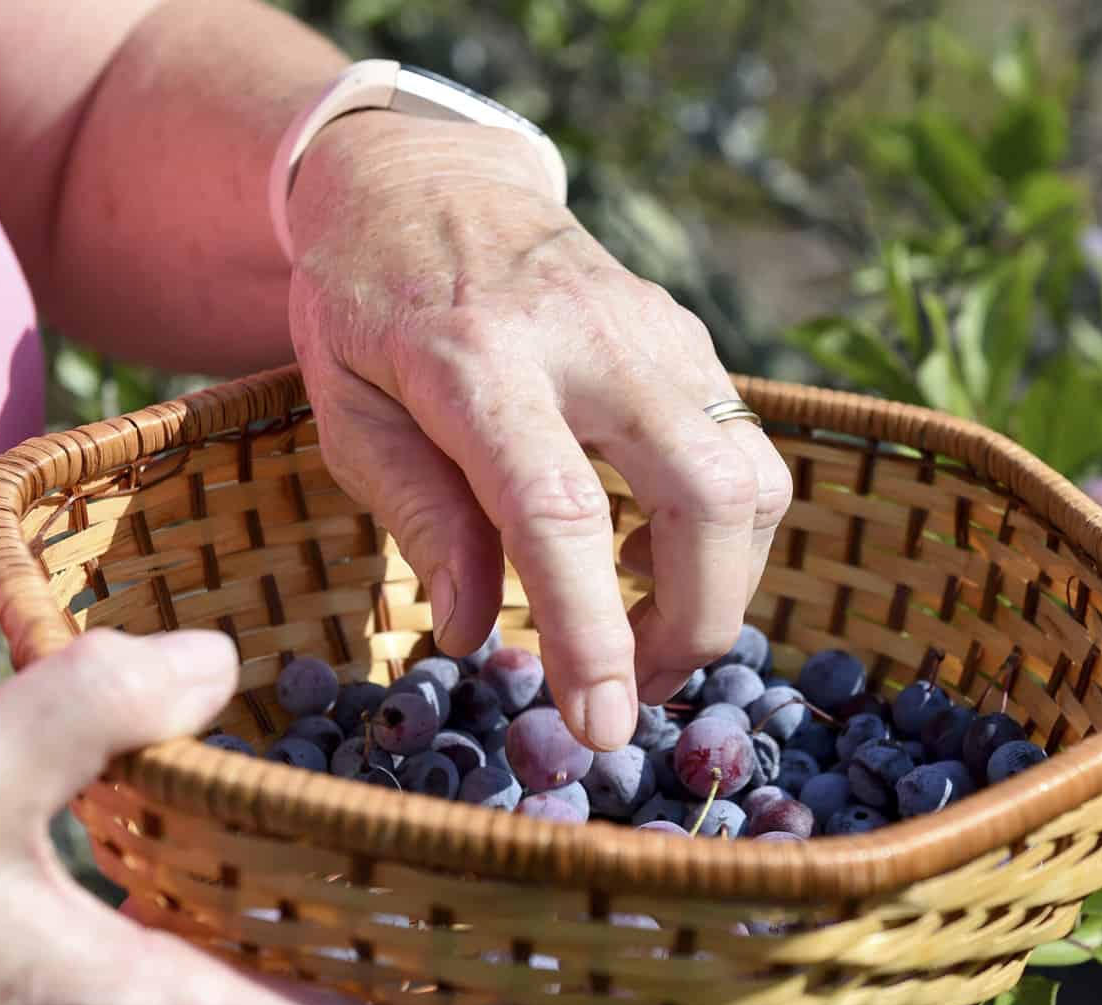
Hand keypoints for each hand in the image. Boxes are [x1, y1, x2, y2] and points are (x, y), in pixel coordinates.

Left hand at [286, 112, 793, 750]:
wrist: (428, 177)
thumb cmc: (365, 303)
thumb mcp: (348, 411)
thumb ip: (418, 517)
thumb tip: (476, 633)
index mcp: (479, 362)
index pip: (557, 512)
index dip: (591, 632)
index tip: (604, 728)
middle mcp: (593, 341)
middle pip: (707, 495)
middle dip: (697, 621)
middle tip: (634, 688)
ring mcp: (658, 332)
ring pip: (752, 477)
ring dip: (719, 583)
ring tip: (638, 632)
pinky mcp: (689, 339)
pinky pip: (742, 450)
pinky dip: (716, 530)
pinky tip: (642, 551)